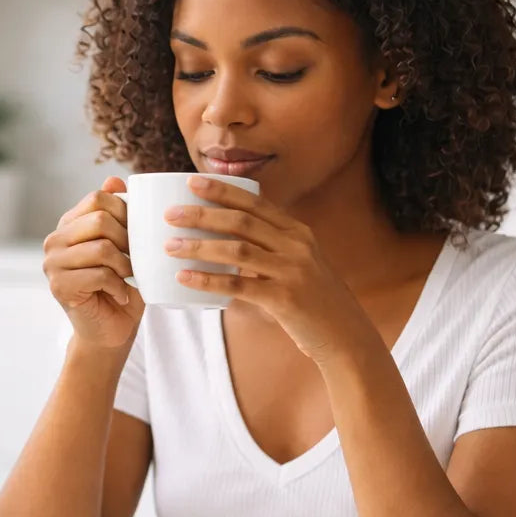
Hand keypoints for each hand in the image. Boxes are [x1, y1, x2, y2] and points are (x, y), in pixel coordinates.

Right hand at [43, 176, 144, 350]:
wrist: (110, 331)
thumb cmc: (121, 286)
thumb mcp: (125, 246)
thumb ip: (118, 214)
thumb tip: (114, 178)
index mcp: (69, 225)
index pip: (98, 199)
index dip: (125, 212)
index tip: (137, 234)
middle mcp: (55, 240)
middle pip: (100, 220)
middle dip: (128, 240)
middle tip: (136, 260)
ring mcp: (53, 264)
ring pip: (101, 248)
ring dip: (126, 265)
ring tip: (130, 277)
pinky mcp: (59, 286)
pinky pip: (100, 275)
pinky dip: (120, 286)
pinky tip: (122, 295)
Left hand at [163, 175, 371, 364]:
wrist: (345, 335)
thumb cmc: (313, 301)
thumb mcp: (298, 264)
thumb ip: (269, 251)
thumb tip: (222, 244)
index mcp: (298, 232)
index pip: (255, 202)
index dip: (222, 191)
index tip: (192, 182)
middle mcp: (297, 245)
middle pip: (241, 221)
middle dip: (203, 214)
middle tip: (170, 214)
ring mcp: (292, 271)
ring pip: (236, 250)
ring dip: (199, 246)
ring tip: (170, 246)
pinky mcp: (285, 299)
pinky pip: (238, 286)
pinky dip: (208, 280)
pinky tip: (184, 278)